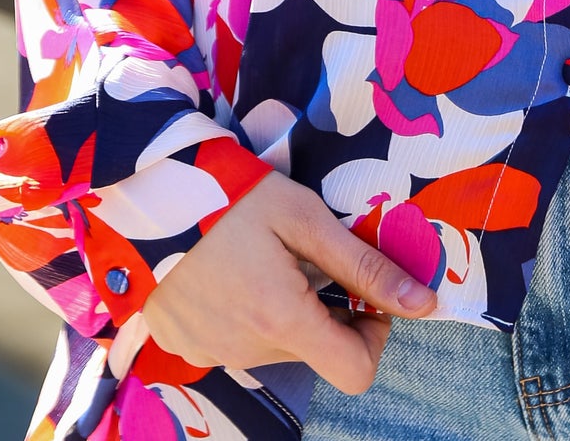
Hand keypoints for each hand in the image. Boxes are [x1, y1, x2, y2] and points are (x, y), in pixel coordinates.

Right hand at [143, 171, 436, 391]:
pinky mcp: (186, 346)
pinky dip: (248, 314)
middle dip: (327, 309)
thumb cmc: (232, 197)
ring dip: (286, 310)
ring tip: (264, 255)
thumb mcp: (305, 217)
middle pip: (316, 351)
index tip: (363, 293)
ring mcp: (212, 353)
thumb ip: (364, 266)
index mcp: (283, 320)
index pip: (356, 372)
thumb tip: (424, 303)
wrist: (145, 197)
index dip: (374, 335)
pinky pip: (237, 342)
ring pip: (277, 345)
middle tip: (310, 255)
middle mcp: (248, 350)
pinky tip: (233, 270)